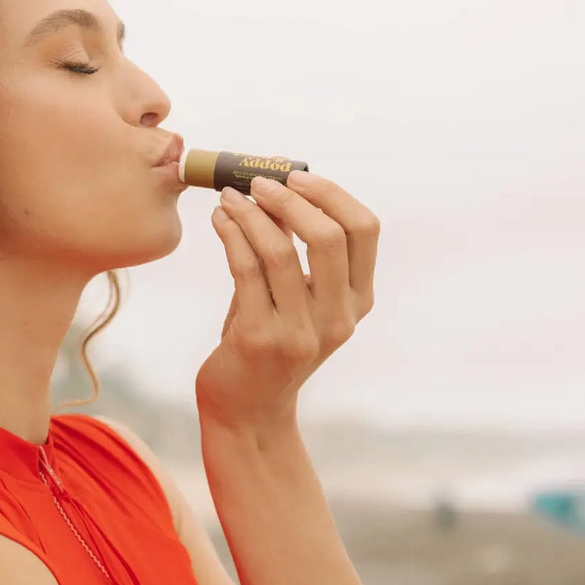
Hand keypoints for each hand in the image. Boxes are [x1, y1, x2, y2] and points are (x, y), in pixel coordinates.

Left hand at [195, 170, 379, 432]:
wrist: (247, 408)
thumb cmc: (268, 342)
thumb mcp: (299, 301)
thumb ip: (298, 255)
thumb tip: (277, 187)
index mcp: (356, 301)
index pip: (364, 230)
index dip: (332, 194)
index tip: (297, 176)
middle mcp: (338, 318)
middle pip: (329, 236)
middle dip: (290, 199)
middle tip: (258, 183)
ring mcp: (301, 332)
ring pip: (280, 251)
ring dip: (251, 214)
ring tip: (228, 198)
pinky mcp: (261, 339)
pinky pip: (246, 270)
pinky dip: (231, 235)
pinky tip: (219, 221)